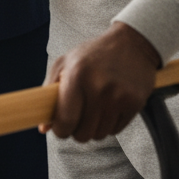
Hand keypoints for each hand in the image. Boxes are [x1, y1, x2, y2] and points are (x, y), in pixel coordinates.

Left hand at [40, 22, 161, 142]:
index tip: (61, 126)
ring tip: (96, 106)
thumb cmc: (94, 53)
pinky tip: (111, 105)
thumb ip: (50, 92)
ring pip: (99, 135)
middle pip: (82, 134)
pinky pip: (115, 130)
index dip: (60, 129)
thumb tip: (44, 127)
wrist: (132, 43)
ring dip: (95, 127)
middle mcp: (99, 86)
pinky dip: (110, 123)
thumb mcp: (66, 62)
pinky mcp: (135, 103)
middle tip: (79, 115)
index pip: (65, 121)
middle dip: (78, 129)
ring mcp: (119, 96)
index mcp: (77, 74)